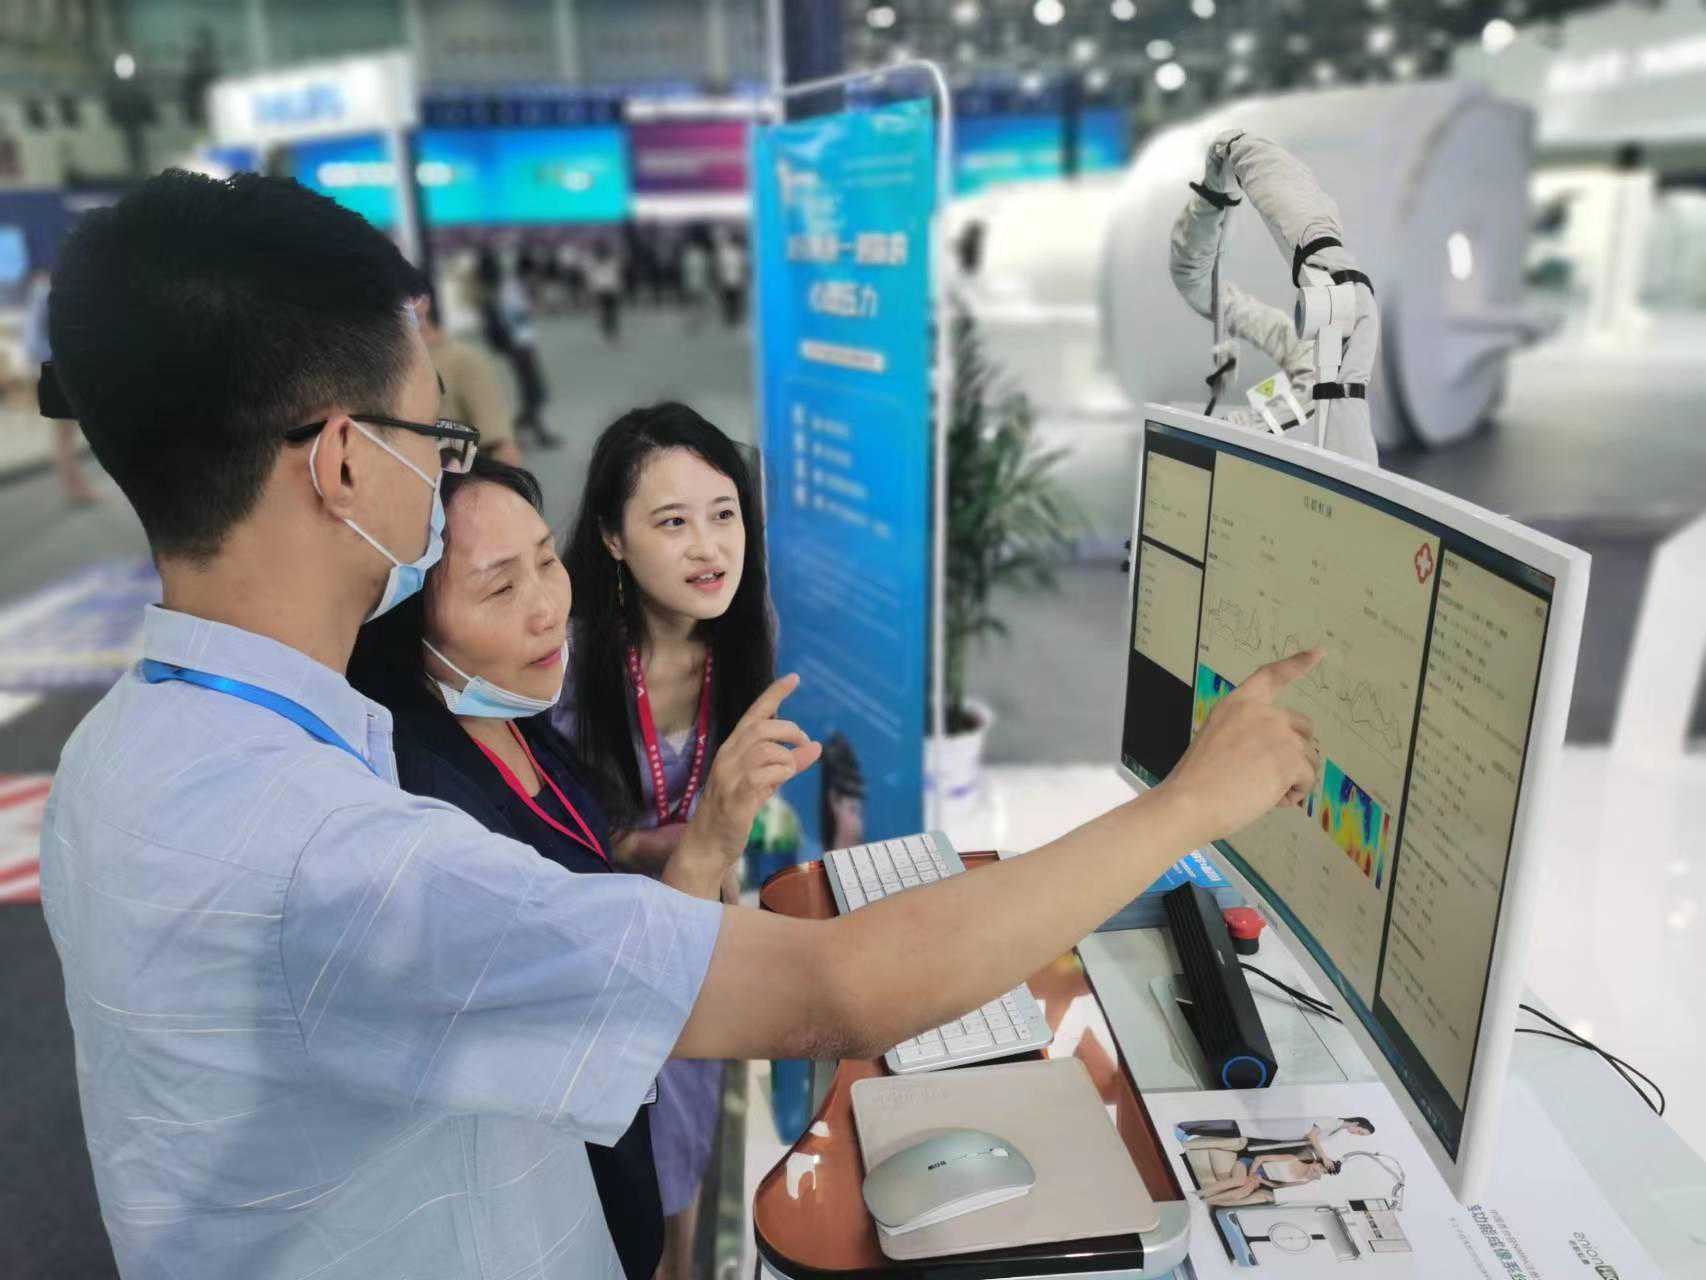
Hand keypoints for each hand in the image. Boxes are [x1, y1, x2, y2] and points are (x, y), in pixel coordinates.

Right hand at [686, 673, 821, 869]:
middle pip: (764, 727)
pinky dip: (780, 774)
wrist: (709, 843)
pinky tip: (778, 782)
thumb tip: (816, 746)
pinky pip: (763, 774)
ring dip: (786, 758)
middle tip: (805, 743)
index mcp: (733, 748)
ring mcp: (729, 775)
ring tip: (787, 771)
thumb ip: (788, 762)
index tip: (794, 678)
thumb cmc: (736, 809)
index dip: (774, 694)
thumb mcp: (766, 782)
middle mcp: (728, 756)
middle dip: (791, 731)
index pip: (755, 713)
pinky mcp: (735, 796)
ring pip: (766, 749)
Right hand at [1160, 649, 1322, 845]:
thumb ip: (1247, 734)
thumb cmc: (1197, 780)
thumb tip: (1277, 754)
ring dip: (1292, 779)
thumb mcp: (1217, 740)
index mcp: (1238, 704)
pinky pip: (1308, 779)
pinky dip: (1295, 794)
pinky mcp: (1291, 758)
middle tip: (1270, 778)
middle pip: (1303, 727)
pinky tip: (1271, 800)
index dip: (1298, 663)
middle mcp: (1262, 712)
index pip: (1272, 675)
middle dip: (1296, 752)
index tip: (1319, 652)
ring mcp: (1278, 733)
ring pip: (1308, 758)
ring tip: (1261, 793)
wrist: (1191, 801)